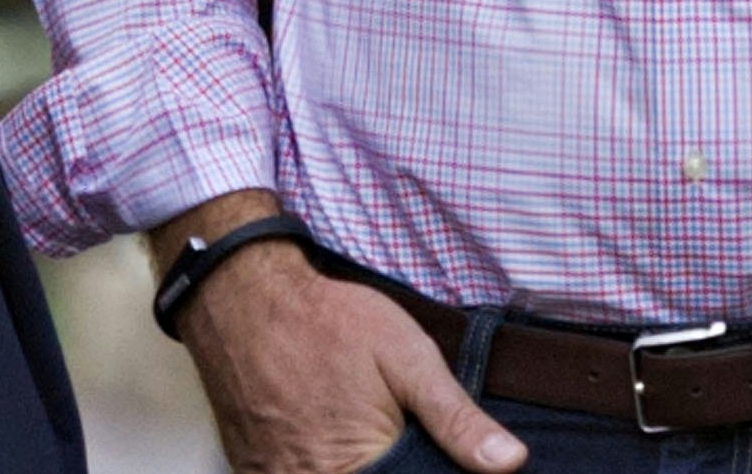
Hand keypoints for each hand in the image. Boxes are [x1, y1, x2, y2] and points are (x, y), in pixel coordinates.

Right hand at [162, 201, 524, 473]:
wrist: (242, 294)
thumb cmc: (326, 320)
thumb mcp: (407, 357)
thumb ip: (456, 418)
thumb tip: (509, 463)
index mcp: (354, 467)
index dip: (418, 469)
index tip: (413, 446)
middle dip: (386, 464)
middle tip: (384, 425)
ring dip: (349, 461)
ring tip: (354, 424)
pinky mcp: (249, 467)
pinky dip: (314, 463)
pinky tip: (324, 434)